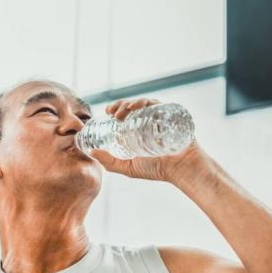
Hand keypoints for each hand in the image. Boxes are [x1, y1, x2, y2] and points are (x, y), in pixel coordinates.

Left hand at [87, 97, 206, 182]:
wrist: (180, 170)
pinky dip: (148, 102)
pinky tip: (139, 106)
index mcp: (137, 128)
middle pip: (132, 106)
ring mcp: (160, 117)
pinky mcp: (171, 115)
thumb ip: (109, 162)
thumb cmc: (156, 169)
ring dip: (131, 103)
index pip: (124, 113)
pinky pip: (159, 104)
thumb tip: (91, 152)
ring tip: (124, 111)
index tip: (107, 112)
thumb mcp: (128, 167)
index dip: (115, 109)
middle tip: (113, 113)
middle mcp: (148, 120)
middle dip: (120, 105)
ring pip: (143, 103)